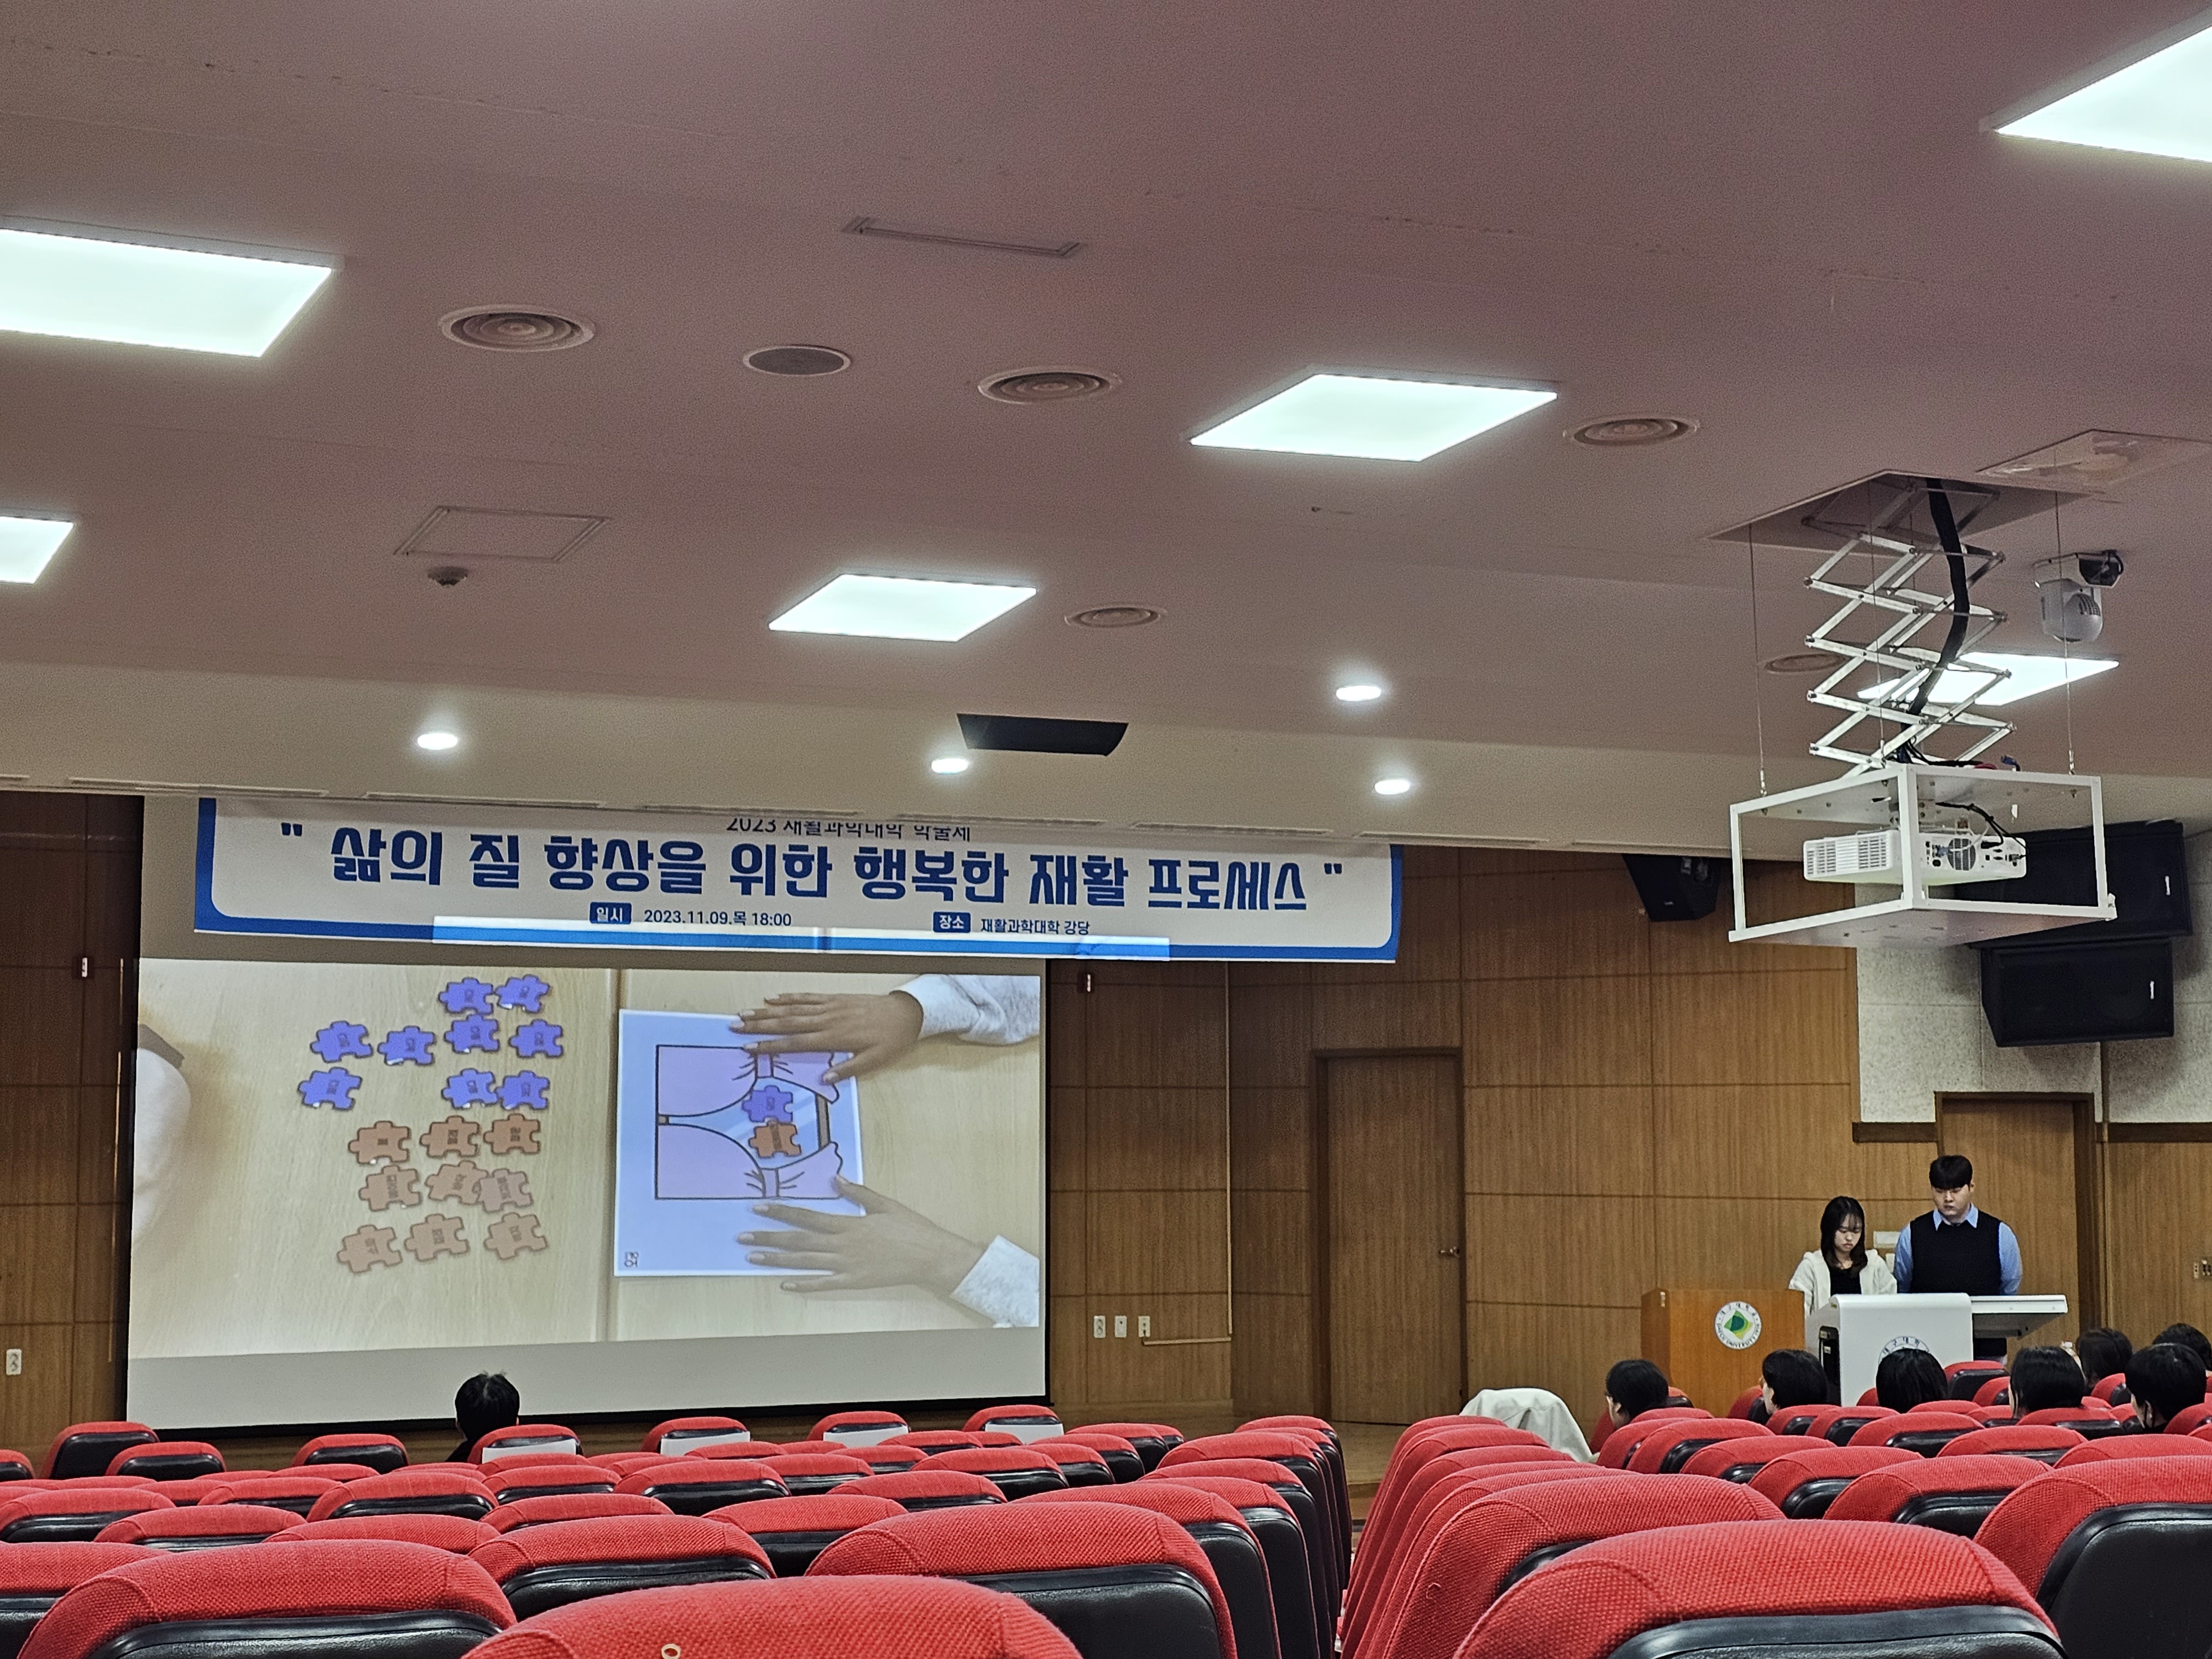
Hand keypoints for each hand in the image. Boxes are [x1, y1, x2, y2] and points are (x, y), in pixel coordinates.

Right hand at [731, 992, 923, 1082]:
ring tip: (745, 1012)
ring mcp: (831, 1006)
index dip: (771, 1045)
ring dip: (768, 1010)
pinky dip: (790, 997)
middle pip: (787, 1023)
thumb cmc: (891, 1041)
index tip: (750, 1047)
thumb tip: (824, 1079)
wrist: (907, 1013)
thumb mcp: (874, 1061)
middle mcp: (828, 1020)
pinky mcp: (836, 998)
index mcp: (835, 1037)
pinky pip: (809, 997)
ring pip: (794, 1008)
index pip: (796, 1043)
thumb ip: (849, 1069)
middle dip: (760, 1025)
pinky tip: (773, 998)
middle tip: (735, 1026)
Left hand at [739, 1178, 985, 1295]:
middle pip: (799, 1241)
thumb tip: (835, 1179)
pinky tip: (785, 1284)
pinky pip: (824, 1285)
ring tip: (753, 1258)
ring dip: (778, 1261)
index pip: (807, 1216)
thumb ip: (858, 1193)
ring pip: (805, 1263)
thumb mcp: (885, 1204)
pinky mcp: (854, 1282)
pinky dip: (803, 1284)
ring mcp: (846, 1266)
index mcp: (849, 1223)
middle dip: (769, 1238)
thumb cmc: (910, 1227)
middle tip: (743, 1237)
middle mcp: (842, 1245)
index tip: (759, 1207)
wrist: (930, 1256)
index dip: (781, 1212)